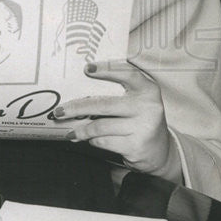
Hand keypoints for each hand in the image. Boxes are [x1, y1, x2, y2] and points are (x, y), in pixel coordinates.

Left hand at [54, 60, 180, 181]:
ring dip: (81, 130)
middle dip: (76, 108)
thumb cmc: (139, 121)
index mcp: (148, 90)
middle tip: (59, 111)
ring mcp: (143, 128)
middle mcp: (148, 107)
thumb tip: (77, 92)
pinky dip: (92, 140)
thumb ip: (116, 93)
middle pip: (103, 104)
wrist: (161, 152)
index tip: (87, 68)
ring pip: (100, 126)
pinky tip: (89, 140)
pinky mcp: (136, 146)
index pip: (128, 74)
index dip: (107, 70)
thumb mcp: (136, 102)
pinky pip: (104, 141)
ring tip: (70, 132)